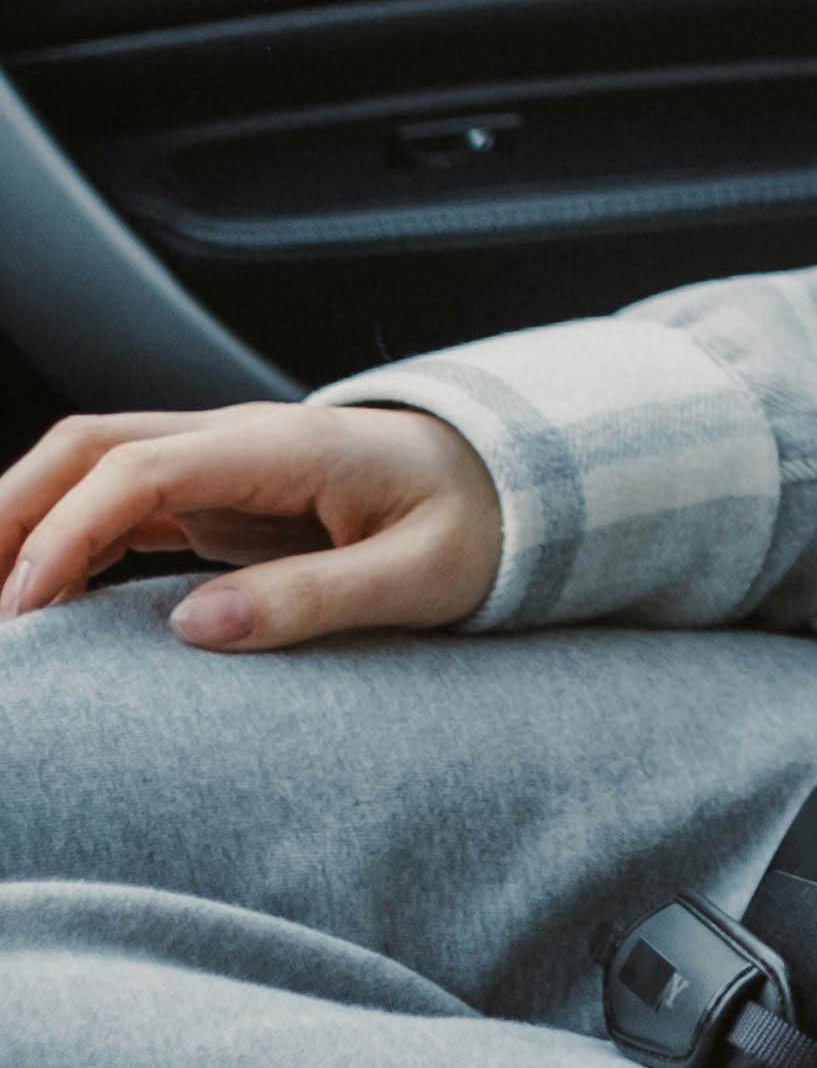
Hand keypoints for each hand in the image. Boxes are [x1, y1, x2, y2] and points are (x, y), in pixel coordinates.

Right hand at [0, 394, 498, 644]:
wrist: (515, 483)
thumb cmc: (479, 523)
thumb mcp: (420, 577)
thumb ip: (314, 599)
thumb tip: (194, 627)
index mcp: (284, 447)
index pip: (138, 469)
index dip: (67, 534)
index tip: (24, 608)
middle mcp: (238, 440)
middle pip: (89, 446)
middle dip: (12, 510)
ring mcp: (222, 463)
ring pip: (90, 469)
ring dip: (26, 522)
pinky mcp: (219, 496)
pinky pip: (118, 506)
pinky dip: (65, 543)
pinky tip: (39, 600)